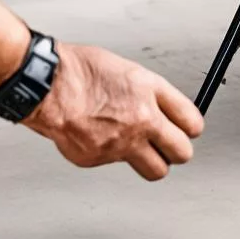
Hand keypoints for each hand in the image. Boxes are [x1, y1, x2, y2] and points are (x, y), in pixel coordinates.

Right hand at [23, 43, 204, 180]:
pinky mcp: (101, 160)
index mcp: (149, 90)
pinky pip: (117, 164)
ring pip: (156, 170)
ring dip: (152, 161)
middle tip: (169, 144)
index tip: (188, 128)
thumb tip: (158, 106)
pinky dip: (111, 155)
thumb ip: (145, 92)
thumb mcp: (124, 69)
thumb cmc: (78, 70)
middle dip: (178, 150)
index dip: (191, 126)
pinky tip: (99, 136)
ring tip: (139, 148)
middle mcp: (142, 119)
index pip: (191, 119)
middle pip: (182, 151)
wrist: (48, 85)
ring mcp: (123, 143)